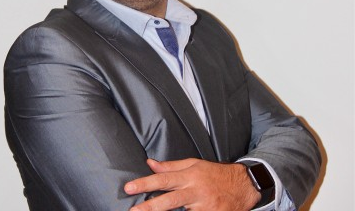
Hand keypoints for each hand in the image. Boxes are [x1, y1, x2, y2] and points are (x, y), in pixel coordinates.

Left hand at [124, 158, 260, 210]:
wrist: (242, 185)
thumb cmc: (214, 173)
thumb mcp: (193, 164)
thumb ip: (171, 166)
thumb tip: (150, 163)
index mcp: (190, 176)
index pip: (163, 179)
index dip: (145, 183)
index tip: (129, 187)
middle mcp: (195, 191)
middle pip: (169, 201)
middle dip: (149, 207)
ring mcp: (204, 207)